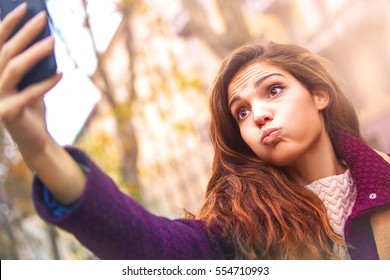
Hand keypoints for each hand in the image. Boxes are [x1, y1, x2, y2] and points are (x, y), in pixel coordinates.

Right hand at [0, 3, 61, 157]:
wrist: (35, 139)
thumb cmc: (33, 108)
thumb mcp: (31, 83)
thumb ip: (32, 66)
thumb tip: (46, 40)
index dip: (8, 24)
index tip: (25, 7)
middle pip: (6, 52)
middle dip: (24, 32)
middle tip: (43, 18)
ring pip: (14, 69)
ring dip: (35, 53)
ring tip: (53, 42)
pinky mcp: (9, 114)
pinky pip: (30, 94)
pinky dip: (46, 84)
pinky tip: (61, 74)